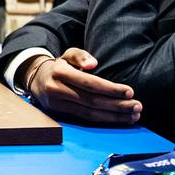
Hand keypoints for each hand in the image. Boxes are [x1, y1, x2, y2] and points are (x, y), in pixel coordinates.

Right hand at [24, 48, 141, 124]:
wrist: (36, 79)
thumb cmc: (60, 65)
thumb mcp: (68, 54)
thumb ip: (81, 56)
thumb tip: (93, 64)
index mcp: (60, 72)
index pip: (89, 83)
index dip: (110, 89)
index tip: (130, 92)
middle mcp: (57, 90)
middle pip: (92, 101)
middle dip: (117, 105)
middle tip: (137, 107)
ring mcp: (58, 104)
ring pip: (90, 113)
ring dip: (114, 116)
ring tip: (133, 116)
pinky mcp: (61, 114)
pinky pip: (86, 119)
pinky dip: (105, 120)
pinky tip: (120, 119)